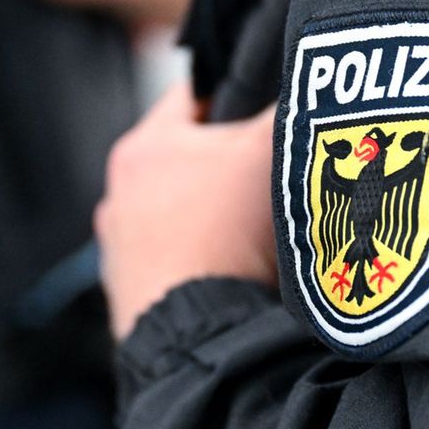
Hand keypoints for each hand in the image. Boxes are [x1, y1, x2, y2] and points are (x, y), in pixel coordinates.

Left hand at [96, 83, 278, 340]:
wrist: (199, 334)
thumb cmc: (224, 233)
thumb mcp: (268, 151)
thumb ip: (287, 112)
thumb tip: (310, 94)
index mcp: (141, 148)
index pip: (194, 96)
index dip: (239, 97)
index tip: (272, 110)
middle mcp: (118, 198)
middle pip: (190, 161)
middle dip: (233, 166)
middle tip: (277, 173)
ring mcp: (121, 252)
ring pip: (185, 217)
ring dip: (221, 220)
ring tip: (265, 231)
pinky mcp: (136, 298)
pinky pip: (182, 265)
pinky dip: (210, 264)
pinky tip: (242, 274)